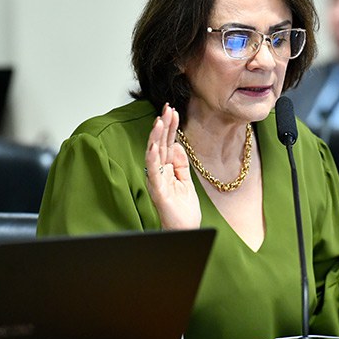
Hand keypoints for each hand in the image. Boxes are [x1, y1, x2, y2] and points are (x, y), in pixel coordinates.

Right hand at [144, 104, 200, 229]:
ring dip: (156, 136)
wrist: (185, 230)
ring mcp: (157, 180)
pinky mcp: (158, 190)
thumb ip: (180, 163)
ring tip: (160, 120)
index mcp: (166, 168)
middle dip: (163, 125)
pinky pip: (153, 171)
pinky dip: (153, 157)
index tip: (173, 110)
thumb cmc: (183, 209)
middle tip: (167, 107)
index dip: (170, 127)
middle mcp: (158, 172)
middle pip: (160, 144)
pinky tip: (154, 145)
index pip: (167, 143)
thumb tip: (176, 144)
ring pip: (153, 154)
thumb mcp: (185, 180)